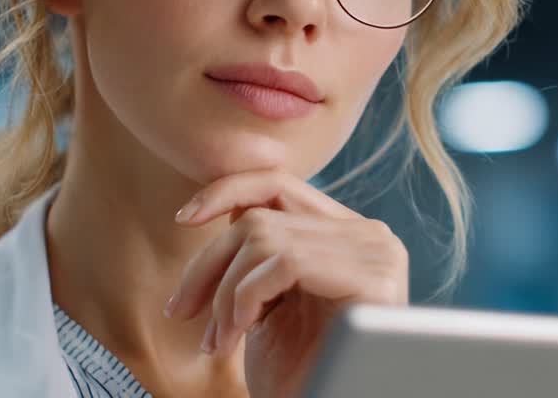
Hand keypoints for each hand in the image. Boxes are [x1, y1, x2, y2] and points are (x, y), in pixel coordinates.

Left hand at [165, 169, 408, 397]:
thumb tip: (224, 204)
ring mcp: (377, 254)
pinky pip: (285, 262)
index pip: (280, 186)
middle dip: (208, 265)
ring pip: (264, 239)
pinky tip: (240, 335)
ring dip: (224, 294)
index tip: (182, 218)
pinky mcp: (374, 280)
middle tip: (179, 310)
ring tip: (217, 340)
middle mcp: (370, 236)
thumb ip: (262, 250)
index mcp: (348, 235)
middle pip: (260, 218)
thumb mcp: (269, 299)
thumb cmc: (295, 371)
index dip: (226, 191)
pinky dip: (246, 297)